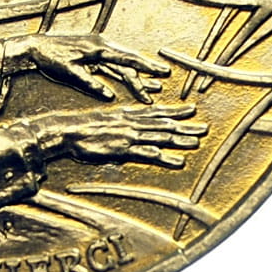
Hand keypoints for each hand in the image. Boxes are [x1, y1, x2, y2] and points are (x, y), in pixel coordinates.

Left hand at [8, 33, 170, 102]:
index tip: (161, 72)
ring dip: (136, 77)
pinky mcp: (93, 56)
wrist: (35, 46)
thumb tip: (109, 96)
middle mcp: (101, 46)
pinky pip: (113, 66)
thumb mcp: (69, 73)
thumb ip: (90, 83)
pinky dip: (123, 75)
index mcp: (98, 49)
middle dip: (145, 75)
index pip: (126, 59)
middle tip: (160, 85)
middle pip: (128, 63)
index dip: (146, 66)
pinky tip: (133, 83)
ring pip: (122, 65)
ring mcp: (98, 50)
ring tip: (153, 88)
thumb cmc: (50, 57)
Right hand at [37, 103, 206, 169]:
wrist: (67, 130)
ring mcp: (129, 135)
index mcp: (128, 115)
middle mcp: (132, 123)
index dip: (175, 111)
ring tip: (197, 142)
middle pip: (164, 124)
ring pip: (161, 137)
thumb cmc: (82, 128)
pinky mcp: (124, 149)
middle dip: (185, 126)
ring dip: (180, 140)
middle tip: (204, 128)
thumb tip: (128, 131)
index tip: (191, 110)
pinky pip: (149, 153)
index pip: (156, 111)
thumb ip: (119, 125)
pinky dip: (165, 157)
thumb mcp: (104, 121)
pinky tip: (178, 161)